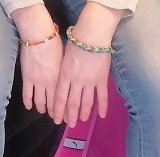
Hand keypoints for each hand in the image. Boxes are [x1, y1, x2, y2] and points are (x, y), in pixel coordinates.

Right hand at [11, 4, 62, 114]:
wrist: (38, 35)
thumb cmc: (54, 42)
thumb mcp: (64, 57)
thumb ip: (64, 70)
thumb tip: (67, 76)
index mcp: (61, 78)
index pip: (63, 99)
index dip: (65, 109)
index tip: (67, 115)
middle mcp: (50, 83)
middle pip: (52, 103)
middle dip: (54, 112)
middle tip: (56, 118)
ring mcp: (37, 82)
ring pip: (39, 101)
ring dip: (42, 109)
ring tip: (43, 111)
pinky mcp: (27, 78)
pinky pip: (27, 94)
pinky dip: (28, 102)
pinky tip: (29, 106)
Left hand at [51, 3, 122, 126]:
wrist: (90, 35)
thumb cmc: (74, 41)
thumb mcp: (63, 57)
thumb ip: (62, 71)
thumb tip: (61, 81)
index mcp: (64, 75)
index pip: (59, 98)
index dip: (58, 110)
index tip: (57, 118)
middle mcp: (75, 81)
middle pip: (72, 103)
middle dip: (70, 116)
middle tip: (70, 124)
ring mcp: (89, 81)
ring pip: (86, 102)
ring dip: (84, 113)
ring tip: (82, 120)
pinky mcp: (101, 79)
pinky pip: (102, 96)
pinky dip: (101, 107)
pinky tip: (101, 116)